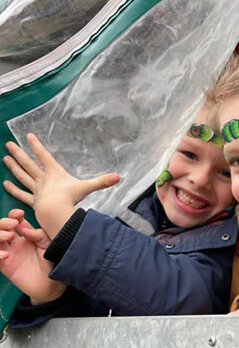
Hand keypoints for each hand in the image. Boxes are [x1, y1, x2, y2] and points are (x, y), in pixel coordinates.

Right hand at [0, 209, 65, 303]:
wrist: (54, 284)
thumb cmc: (54, 262)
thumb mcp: (49, 245)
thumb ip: (38, 235)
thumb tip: (23, 228)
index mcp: (28, 236)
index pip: (16, 221)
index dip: (14, 215)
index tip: (19, 214)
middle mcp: (16, 243)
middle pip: (1, 228)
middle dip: (4, 222)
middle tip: (13, 224)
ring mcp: (10, 254)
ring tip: (9, 236)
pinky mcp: (6, 267)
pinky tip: (5, 254)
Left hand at [3, 133, 119, 237]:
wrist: (56, 212)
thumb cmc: (70, 199)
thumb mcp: (87, 187)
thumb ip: (102, 182)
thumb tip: (118, 177)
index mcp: (54, 173)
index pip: (43, 156)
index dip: (36, 145)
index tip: (28, 135)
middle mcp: (43, 179)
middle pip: (28, 164)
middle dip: (19, 153)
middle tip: (8, 144)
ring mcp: (36, 190)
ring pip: (22, 176)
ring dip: (13, 167)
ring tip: (6, 158)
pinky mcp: (33, 201)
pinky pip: (21, 194)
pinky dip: (13, 189)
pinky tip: (5, 184)